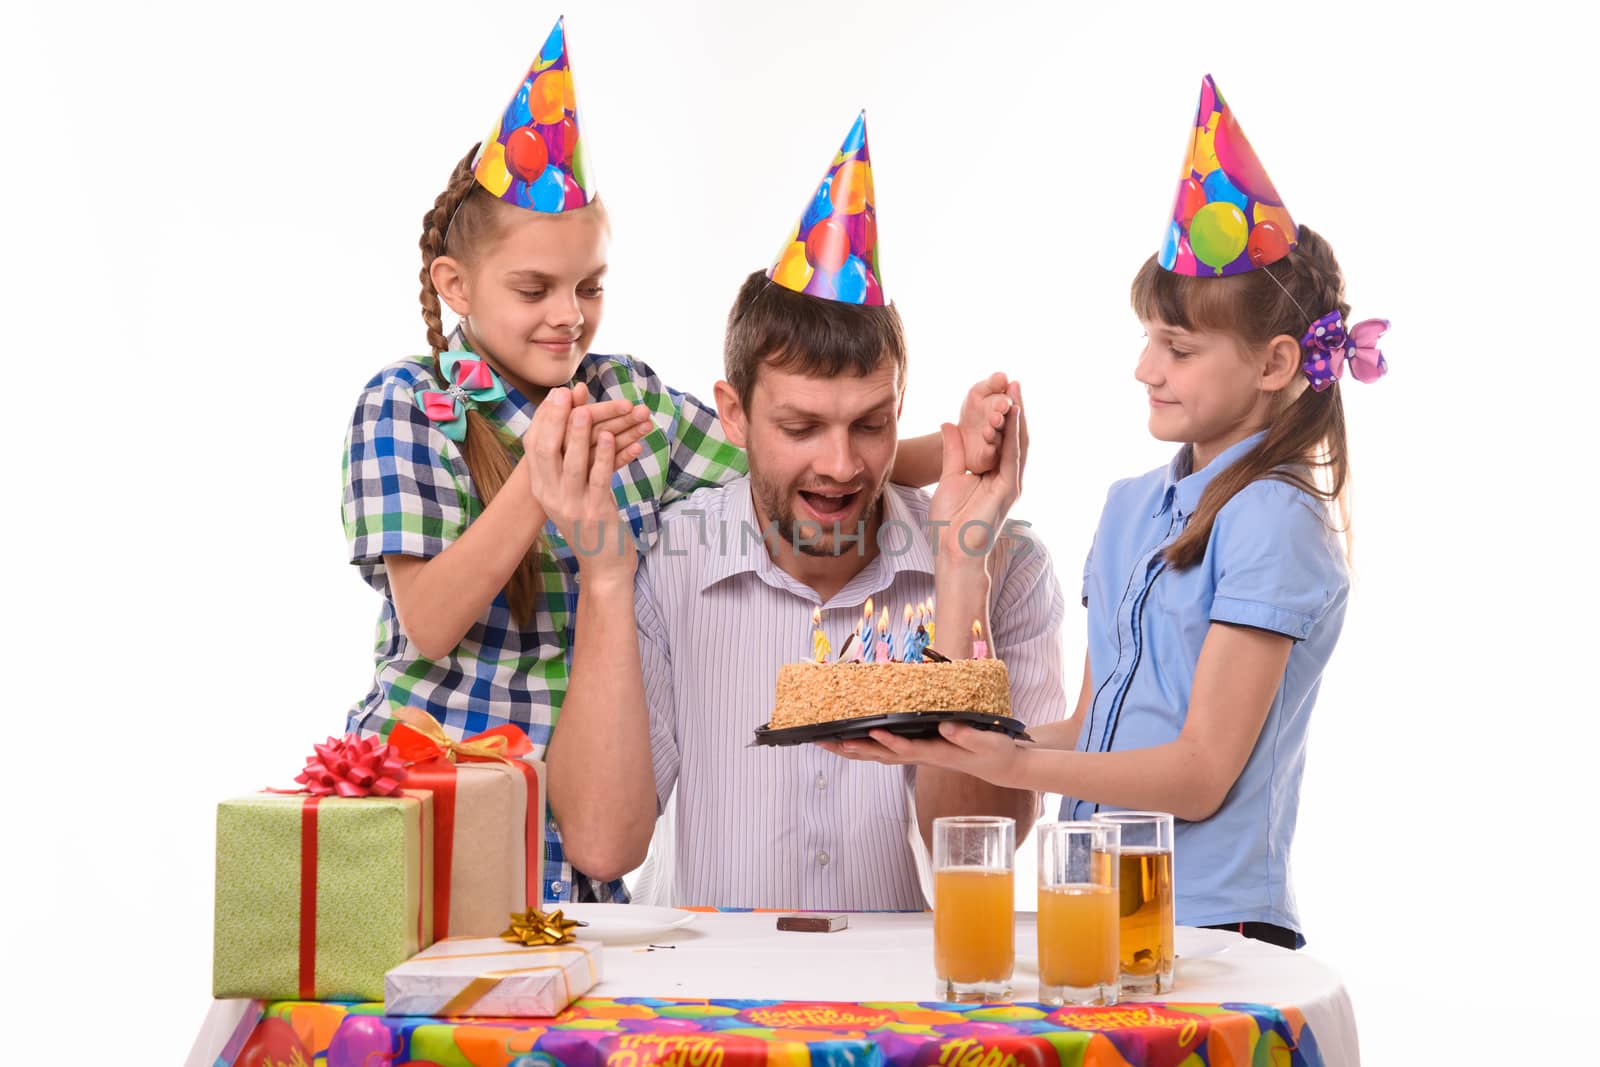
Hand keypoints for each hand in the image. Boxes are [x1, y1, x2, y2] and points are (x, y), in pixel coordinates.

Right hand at [524, 390, 638, 580]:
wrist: (604, 566)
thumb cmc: (592, 521)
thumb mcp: (575, 489)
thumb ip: (573, 459)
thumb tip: (575, 419)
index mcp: (541, 488)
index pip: (535, 447)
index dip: (545, 418)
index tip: (557, 393)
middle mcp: (550, 496)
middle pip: (546, 452)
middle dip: (555, 420)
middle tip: (564, 394)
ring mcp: (571, 506)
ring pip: (571, 464)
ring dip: (579, 435)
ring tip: (585, 411)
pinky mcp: (594, 513)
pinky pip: (597, 480)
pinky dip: (603, 456)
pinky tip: (610, 437)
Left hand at [820, 723, 1024, 784]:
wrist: (999, 766)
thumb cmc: (994, 753)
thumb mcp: (987, 743)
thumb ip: (967, 736)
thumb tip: (946, 726)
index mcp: (937, 754)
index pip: (908, 749)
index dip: (889, 742)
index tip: (871, 733)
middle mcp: (922, 757)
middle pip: (881, 755)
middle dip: (853, 749)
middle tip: (825, 741)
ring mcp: (919, 755)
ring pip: (879, 754)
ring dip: (852, 749)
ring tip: (826, 742)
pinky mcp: (919, 750)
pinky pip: (886, 750)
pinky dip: (866, 745)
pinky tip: (851, 740)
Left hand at [929, 385, 1027, 560]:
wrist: (952, 550)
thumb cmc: (949, 521)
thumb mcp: (949, 477)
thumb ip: (954, 451)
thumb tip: (949, 424)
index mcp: (995, 474)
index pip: (1002, 438)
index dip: (1002, 415)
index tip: (1000, 391)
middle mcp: (1008, 477)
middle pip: (1015, 437)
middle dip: (1016, 409)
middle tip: (1014, 382)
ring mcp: (1011, 483)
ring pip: (1018, 443)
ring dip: (1018, 416)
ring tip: (1016, 390)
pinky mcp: (1008, 490)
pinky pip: (1012, 457)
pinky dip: (1013, 435)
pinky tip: (1013, 415)